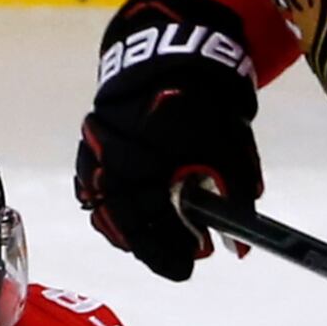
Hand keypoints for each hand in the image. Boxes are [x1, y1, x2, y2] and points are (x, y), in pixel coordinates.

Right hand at [76, 0, 263, 282]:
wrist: (171, 57)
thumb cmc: (205, 105)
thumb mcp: (231, 150)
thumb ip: (235, 198)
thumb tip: (238, 249)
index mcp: (150, 162)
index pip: (150, 226)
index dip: (167, 253)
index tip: (186, 268)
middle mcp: (114, 162)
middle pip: (126, 223)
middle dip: (155, 244)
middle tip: (179, 256)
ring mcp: (95, 155)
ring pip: (106, 209)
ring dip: (133, 229)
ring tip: (160, 238)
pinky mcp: (88, 147)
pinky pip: (94, 190)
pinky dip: (115, 207)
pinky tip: (137, 214)